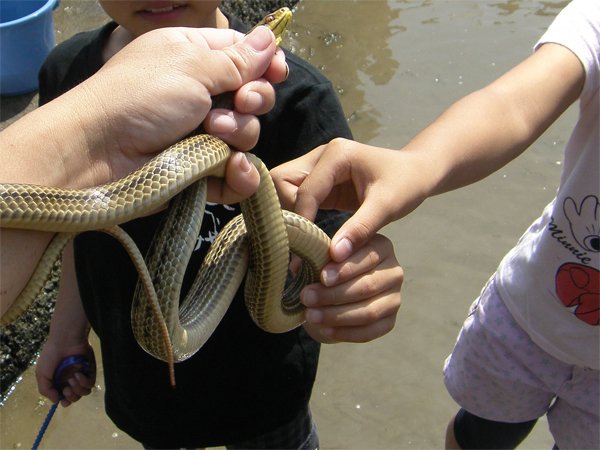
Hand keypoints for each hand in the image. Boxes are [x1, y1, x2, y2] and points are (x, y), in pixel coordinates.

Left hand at [34, 25, 285, 191]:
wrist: (99, 152)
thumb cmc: (142, 96)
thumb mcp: (192, 66)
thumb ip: (237, 59)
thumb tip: (271, 36)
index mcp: (194, 57)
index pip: (243, 55)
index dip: (265, 63)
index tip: (278, 72)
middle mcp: (200, 94)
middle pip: (251, 96)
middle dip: (253, 100)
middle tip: (239, 102)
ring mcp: (201, 134)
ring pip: (246, 135)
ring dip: (238, 133)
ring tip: (212, 131)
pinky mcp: (200, 171)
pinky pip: (235, 174)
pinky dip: (238, 174)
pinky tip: (233, 169)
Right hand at [36, 340, 96, 406]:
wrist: (64, 341)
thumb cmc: (51, 356)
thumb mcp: (42, 374)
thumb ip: (46, 390)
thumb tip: (56, 401)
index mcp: (59, 381)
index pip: (65, 398)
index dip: (65, 402)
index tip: (63, 401)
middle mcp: (71, 380)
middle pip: (75, 397)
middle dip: (71, 397)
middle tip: (66, 388)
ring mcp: (81, 375)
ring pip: (84, 393)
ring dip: (77, 390)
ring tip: (71, 379)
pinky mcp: (90, 370)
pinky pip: (91, 383)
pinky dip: (84, 382)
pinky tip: (78, 374)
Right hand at [272, 138, 429, 260]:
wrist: (418, 173)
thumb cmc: (407, 184)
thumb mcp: (387, 207)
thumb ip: (359, 229)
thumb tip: (333, 256)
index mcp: (336, 154)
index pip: (304, 190)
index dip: (303, 221)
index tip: (307, 251)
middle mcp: (320, 156)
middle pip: (281, 182)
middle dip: (287, 213)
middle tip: (301, 241)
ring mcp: (318, 167)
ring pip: (283, 190)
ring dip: (290, 215)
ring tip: (303, 242)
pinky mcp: (320, 182)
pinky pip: (296, 198)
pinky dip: (299, 218)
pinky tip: (308, 239)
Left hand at [302, 234, 402, 342]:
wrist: (332, 295)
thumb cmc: (327, 268)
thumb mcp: (322, 254)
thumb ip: (319, 251)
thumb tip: (312, 254)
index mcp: (380, 246)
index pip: (368, 255)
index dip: (346, 268)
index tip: (323, 276)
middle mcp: (393, 271)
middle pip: (367, 286)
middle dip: (333, 294)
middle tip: (308, 297)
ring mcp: (394, 298)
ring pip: (369, 311)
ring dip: (336, 315)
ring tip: (312, 315)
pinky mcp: (389, 321)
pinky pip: (369, 331)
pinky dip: (345, 332)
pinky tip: (325, 329)